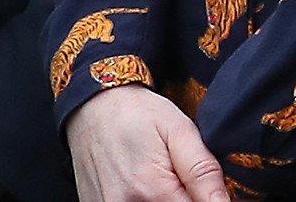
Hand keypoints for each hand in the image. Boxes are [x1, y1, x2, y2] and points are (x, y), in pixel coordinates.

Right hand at [67, 87, 229, 201]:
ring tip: (159, 179)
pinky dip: (141, 200)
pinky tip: (140, 185)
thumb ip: (204, 172)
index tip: (201, 186)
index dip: (207, 200)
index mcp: (152, 189)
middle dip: (182, 198)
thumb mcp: (178, 129)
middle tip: (177, 178)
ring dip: (162, 199)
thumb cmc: (135, 112)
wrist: (88, 102)